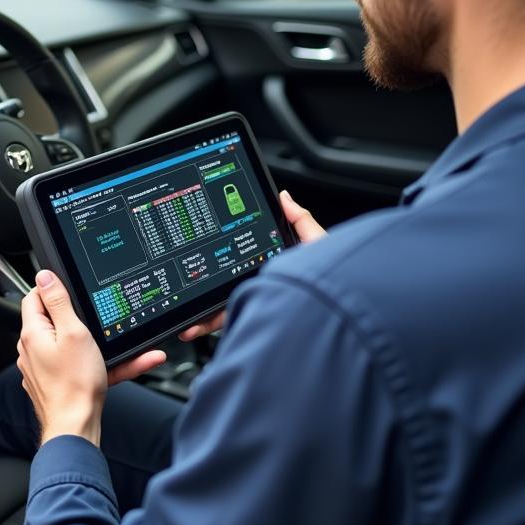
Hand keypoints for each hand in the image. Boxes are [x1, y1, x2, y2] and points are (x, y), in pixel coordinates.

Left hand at [18, 270, 165, 446]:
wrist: (76, 426)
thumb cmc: (76, 384)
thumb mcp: (73, 332)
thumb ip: (58, 301)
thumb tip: (44, 276)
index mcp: (32, 333)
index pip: (34, 297)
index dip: (54, 290)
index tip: (73, 293)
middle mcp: (31, 350)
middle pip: (53, 320)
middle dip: (78, 318)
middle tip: (97, 321)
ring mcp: (41, 369)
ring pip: (69, 345)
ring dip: (95, 343)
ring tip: (119, 347)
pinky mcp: (54, 383)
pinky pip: (77, 366)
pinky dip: (98, 364)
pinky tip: (126, 365)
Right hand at [178, 190, 325, 342]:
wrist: (339, 314)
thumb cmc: (334, 280)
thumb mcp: (317, 245)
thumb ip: (301, 222)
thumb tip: (283, 197)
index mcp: (278, 267)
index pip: (246, 258)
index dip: (226, 253)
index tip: (208, 249)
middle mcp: (266, 287)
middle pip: (228, 283)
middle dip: (205, 285)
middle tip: (188, 281)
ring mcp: (259, 305)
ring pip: (221, 306)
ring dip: (200, 311)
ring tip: (185, 313)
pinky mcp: (255, 321)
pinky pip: (227, 323)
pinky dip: (205, 326)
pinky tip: (192, 326)